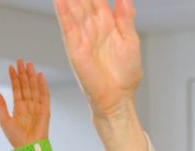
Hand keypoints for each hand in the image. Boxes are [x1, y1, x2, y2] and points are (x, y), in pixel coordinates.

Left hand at [0, 60, 51, 148]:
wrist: (28, 148)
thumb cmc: (16, 138)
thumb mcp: (4, 120)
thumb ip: (0, 105)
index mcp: (19, 108)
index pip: (17, 89)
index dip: (14, 78)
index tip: (11, 67)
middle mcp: (29, 106)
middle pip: (26, 86)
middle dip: (23, 73)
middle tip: (20, 60)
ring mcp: (37, 107)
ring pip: (34, 88)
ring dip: (31, 76)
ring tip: (28, 64)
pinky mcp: (45, 110)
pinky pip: (45, 95)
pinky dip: (42, 85)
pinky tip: (39, 76)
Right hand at [54, 0, 141, 119]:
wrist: (119, 98)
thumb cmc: (126, 74)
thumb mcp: (130, 40)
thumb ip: (125, 16)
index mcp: (107, 23)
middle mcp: (92, 27)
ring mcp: (82, 36)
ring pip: (73, 8)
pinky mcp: (75, 48)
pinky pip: (68, 26)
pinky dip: (63, 11)